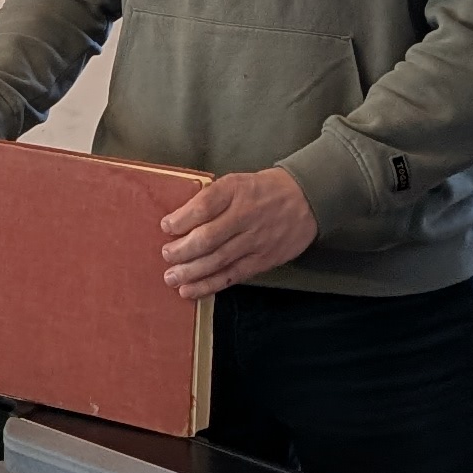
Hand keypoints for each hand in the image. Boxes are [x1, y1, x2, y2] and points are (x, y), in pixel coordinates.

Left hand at [158, 167, 317, 299]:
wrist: (306, 199)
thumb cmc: (263, 190)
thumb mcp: (237, 182)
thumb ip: (211, 198)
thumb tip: (179, 220)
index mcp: (235, 190)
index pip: (204, 206)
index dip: (182, 219)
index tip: (166, 226)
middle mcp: (245, 215)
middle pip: (208, 237)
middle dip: (182, 250)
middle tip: (167, 256)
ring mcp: (255, 240)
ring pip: (218, 260)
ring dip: (191, 272)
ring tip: (172, 278)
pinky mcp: (263, 260)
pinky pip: (233, 275)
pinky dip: (210, 285)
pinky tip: (191, 290)